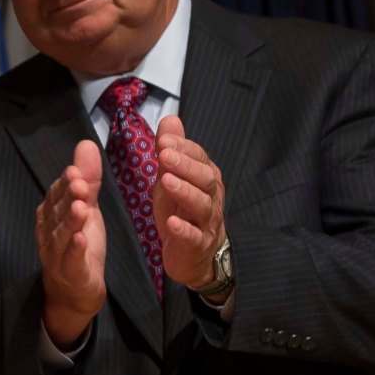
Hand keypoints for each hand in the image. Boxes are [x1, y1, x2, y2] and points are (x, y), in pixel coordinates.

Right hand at [37, 139, 107, 345]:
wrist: (75, 288)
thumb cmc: (78, 243)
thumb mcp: (86, 208)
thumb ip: (86, 179)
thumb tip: (86, 143)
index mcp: (51, 213)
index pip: (56, 194)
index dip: (65, 183)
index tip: (76, 171)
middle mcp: (48, 231)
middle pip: (57, 212)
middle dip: (67, 197)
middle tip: (80, 183)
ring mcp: (56, 253)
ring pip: (62, 235)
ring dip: (70, 221)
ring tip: (81, 208)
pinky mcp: (69, 272)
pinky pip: (70, 260)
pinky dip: (75, 250)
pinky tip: (81, 239)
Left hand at [153, 115, 226, 291]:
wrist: (196, 256)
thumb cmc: (182, 211)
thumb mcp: (173, 177)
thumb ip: (173, 150)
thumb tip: (170, 118)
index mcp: (205, 178)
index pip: (199, 158)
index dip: (183, 148)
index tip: (163, 140)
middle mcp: (211, 197)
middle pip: (204, 178)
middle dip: (185, 165)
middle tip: (164, 154)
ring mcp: (206, 222)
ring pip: (201, 205)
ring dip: (184, 192)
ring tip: (166, 181)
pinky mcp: (197, 245)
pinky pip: (193, 237)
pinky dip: (184, 230)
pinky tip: (172, 223)